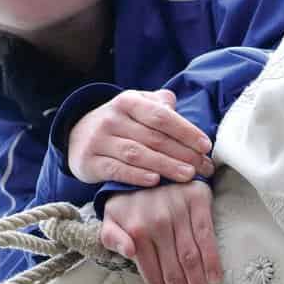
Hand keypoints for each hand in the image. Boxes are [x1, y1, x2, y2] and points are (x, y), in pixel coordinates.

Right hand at [66, 89, 214, 186]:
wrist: (78, 135)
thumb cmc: (121, 122)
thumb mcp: (137, 106)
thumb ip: (160, 104)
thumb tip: (178, 111)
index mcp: (128, 101)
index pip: (162, 116)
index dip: (186, 131)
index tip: (206, 146)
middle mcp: (112, 118)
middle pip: (154, 138)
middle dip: (183, 154)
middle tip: (204, 168)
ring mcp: (99, 140)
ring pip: (138, 154)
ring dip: (166, 166)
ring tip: (188, 176)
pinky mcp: (90, 162)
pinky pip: (117, 170)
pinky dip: (137, 176)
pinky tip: (155, 181)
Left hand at [101, 181, 222, 283]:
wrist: (149, 160)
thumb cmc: (128, 198)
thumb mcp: (109, 217)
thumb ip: (111, 238)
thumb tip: (129, 252)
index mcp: (135, 231)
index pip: (153, 273)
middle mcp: (156, 223)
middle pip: (174, 270)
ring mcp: (178, 212)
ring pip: (191, 258)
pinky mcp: (197, 201)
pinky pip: (207, 237)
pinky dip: (212, 260)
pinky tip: (216, 279)